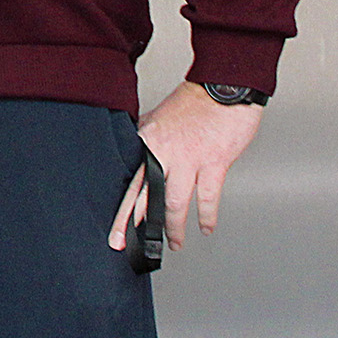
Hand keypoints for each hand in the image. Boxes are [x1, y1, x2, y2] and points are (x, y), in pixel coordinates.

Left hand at [110, 81, 263, 252]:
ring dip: (173, 228)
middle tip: (127, 248)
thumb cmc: (194, 104)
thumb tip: (137, 156)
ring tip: (173, 244)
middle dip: (135, 226)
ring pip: (175, 204)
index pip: (129, 183)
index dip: (122, 210)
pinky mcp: (214, 163)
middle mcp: (163, 154)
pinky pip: (208, 198)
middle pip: (145, 197)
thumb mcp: (159, 120)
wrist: (223, 89)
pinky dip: (207, 216)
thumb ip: (147, 140)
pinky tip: (206, 228)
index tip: (114, 231)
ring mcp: (189, 160)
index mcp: (147, 143)